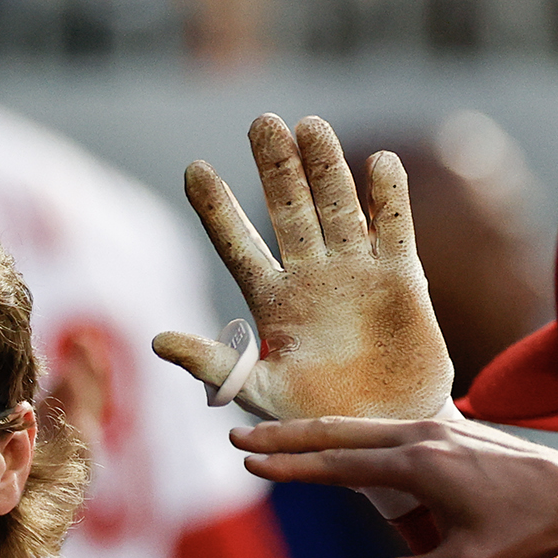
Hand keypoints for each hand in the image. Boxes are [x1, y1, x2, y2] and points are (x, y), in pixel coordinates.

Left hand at [154, 113, 453, 422]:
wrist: (379, 434)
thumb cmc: (314, 418)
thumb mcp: (258, 391)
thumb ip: (214, 365)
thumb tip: (156, 341)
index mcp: (271, 300)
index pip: (237, 243)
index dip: (217, 208)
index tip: (194, 169)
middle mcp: (311, 275)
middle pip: (289, 211)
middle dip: (276, 168)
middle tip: (261, 123)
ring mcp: (356, 271)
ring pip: (338, 207)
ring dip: (325, 167)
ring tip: (309, 125)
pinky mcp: (401, 277)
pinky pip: (395, 228)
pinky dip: (390, 197)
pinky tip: (379, 163)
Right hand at [231, 416, 557, 557]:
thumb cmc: (528, 535)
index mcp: (420, 465)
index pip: (338, 464)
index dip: (291, 466)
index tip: (248, 462)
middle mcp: (423, 436)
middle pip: (339, 432)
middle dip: (286, 436)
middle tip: (238, 436)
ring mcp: (438, 428)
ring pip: (361, 425)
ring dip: (314, 431)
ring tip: (272, 436)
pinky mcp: (450, 431)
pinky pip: (384, 427)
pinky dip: (348, 431)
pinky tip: (337, 439)